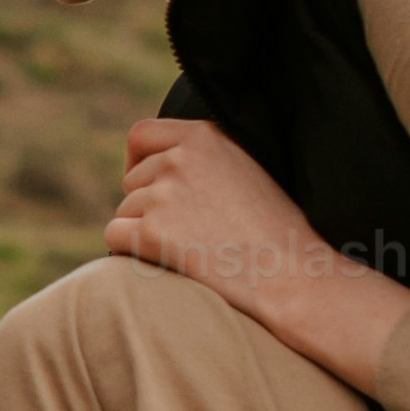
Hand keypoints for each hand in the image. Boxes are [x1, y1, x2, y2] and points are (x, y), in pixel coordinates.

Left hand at [106, 113, 409, 389]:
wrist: (294, 277)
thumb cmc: (278, 232)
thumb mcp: (247, 170)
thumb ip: (203, 158)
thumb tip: (156, 164)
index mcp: (206, 136)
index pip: (142, 134)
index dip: (139, 161)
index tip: (149, 184)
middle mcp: (181, 157)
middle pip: (133, 179)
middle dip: (148, 205)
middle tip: (190, 233)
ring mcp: (164, 193)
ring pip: (125, 210)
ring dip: (145, 233)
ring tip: (194, 250)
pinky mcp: (151, 231)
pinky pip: (114, 237)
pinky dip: (130, 253)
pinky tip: (169, 263)